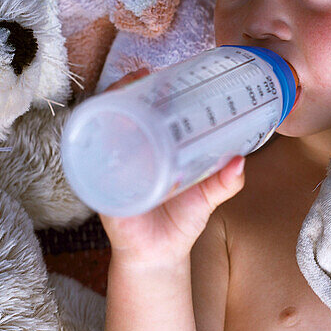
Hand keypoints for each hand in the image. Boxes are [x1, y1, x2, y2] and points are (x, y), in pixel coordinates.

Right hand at [96, 68, 245, 264]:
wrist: (158, 258)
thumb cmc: (179, 224)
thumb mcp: (206, 198)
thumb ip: (224, 182)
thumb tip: (241, 160)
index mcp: (153, 151)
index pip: (146, 113)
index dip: (147, 90)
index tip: (159, 72)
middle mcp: (130, 155)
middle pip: (120, 113)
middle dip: (125, 90)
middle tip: (141, 76)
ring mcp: (113, 169)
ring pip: (102, 129)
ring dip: (107, 107)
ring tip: (122, 92)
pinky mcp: (102, 188)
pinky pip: (89, 161)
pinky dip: (91, 142)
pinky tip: (101, 126)